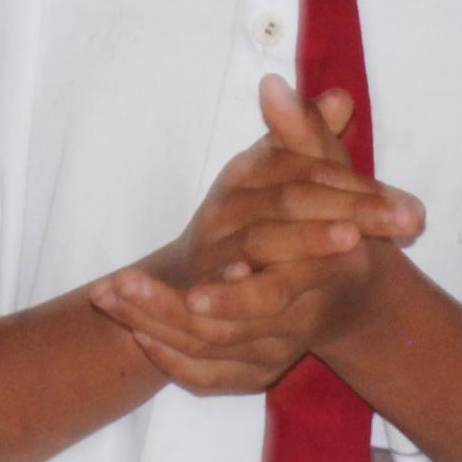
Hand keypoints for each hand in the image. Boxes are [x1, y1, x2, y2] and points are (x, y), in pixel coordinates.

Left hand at [90, 78, 418, 394]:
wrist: (354, 288)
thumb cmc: (341, 218)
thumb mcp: (328, 170)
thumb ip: (301, 131)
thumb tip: (274, 83)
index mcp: (318, 278)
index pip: (271, 297)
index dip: (230, 296)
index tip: (188, 289)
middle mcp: (296, 324)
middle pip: (224, 333)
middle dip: (165, 311)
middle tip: (113, 288)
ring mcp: (274, 352)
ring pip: (207, 356)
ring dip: (153, 328)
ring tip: (106, 297)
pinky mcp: (253, 371)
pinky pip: (207, 379)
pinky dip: (172, 362)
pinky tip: (136, 333)